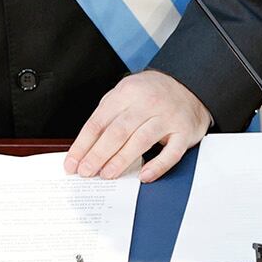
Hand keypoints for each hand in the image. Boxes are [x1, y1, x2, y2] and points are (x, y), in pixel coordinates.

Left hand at [65, 70, 210, 183]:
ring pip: (141, 140)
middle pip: (118, 131)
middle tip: (86, 172)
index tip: (73, 163)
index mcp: (127, 93)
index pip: (99, 121)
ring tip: (107, 174)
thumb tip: (85, 147)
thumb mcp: (125, 94)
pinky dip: (157, 166)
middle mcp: (147, 103)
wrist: (189, 84)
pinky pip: (171, 152)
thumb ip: (107, 116)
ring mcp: (167, 117)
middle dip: (98, 154)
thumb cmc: (151, 94)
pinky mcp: (184, 131)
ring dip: (121, 160)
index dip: (83, 144)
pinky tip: (144, 176)